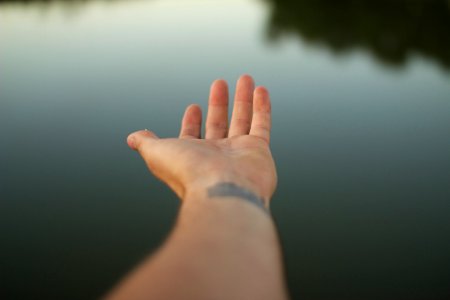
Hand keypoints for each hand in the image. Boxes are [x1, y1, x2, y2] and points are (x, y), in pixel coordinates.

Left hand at [127, 75, 275, 204]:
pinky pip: (261, 124)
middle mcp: (217, 155)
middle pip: (218, 124)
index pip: (192, 135)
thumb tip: (131, 138)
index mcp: (193, 156)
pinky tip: (260, 90)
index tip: (193, 106)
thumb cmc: (187, 171)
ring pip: (242, 120)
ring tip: (245, 77)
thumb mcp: (157, 153)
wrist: (221, 189)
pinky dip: (261, 107)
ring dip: (243, 98)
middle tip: (219, 83)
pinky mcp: (259, 150)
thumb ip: (147, 142)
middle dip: (219, 103)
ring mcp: (239, 153)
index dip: (191, 121)